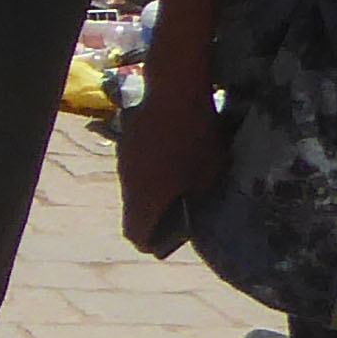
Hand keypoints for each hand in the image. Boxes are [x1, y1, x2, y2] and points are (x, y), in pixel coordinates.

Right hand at [115, 69, 218, 256]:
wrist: (174, 93)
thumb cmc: (196, 138)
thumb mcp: (211, 175)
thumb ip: (200, 198)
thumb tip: (196, 209)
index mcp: (146, 200)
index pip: (136, 237)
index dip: (152, 243)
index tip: (167, 240)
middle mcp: (129, 186)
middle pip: (133, 213)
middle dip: (152, 217)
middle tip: (175, 211)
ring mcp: (124, 163)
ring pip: (133, 189)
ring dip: (150, 191)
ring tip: (175, 180)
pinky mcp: (126, 144)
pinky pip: (135, 167)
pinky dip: (149, 170)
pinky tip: (170, 153)